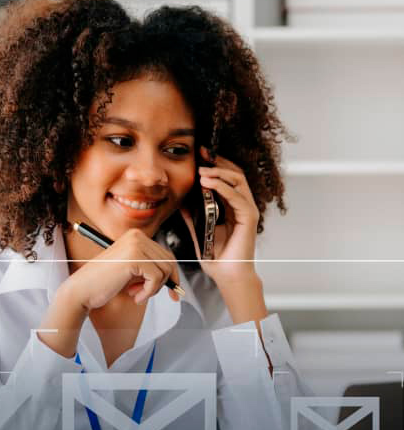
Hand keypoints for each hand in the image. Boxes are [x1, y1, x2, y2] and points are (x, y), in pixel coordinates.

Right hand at [61, 228, 180, 311]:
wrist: (82, 290)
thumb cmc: (104, 282)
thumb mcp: (132, 270)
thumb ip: (151, 267)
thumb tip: (175, 278)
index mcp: (136, 235)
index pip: (166, 254)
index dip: (171, 276)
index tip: (172, 293)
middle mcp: (137, 236)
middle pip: (169, 261)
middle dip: (163, 283)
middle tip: (146, 294)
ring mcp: (136, 245)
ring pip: (165, 271)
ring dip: (153, 289)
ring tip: (136, 294)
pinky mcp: (134, 258)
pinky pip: (156, 279)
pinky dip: (148, 292)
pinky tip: (134, 296)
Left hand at [179, 145, 259, 284]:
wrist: (227, 275)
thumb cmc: (216, 257)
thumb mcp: (198, 231)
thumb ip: (192, 216)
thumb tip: (180, 201)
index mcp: (232, 206)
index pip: (226, 177)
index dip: (214, 165)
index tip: (199, 156)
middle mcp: (242, 205)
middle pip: (234, 173)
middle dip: (217, 162)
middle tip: (201, 154)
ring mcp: (247, 210)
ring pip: (237, 180)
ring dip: (218, 173)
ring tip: (201, 171)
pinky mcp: (249, 218)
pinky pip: (237, 197)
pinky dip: (222, 187)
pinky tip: (208, 184)